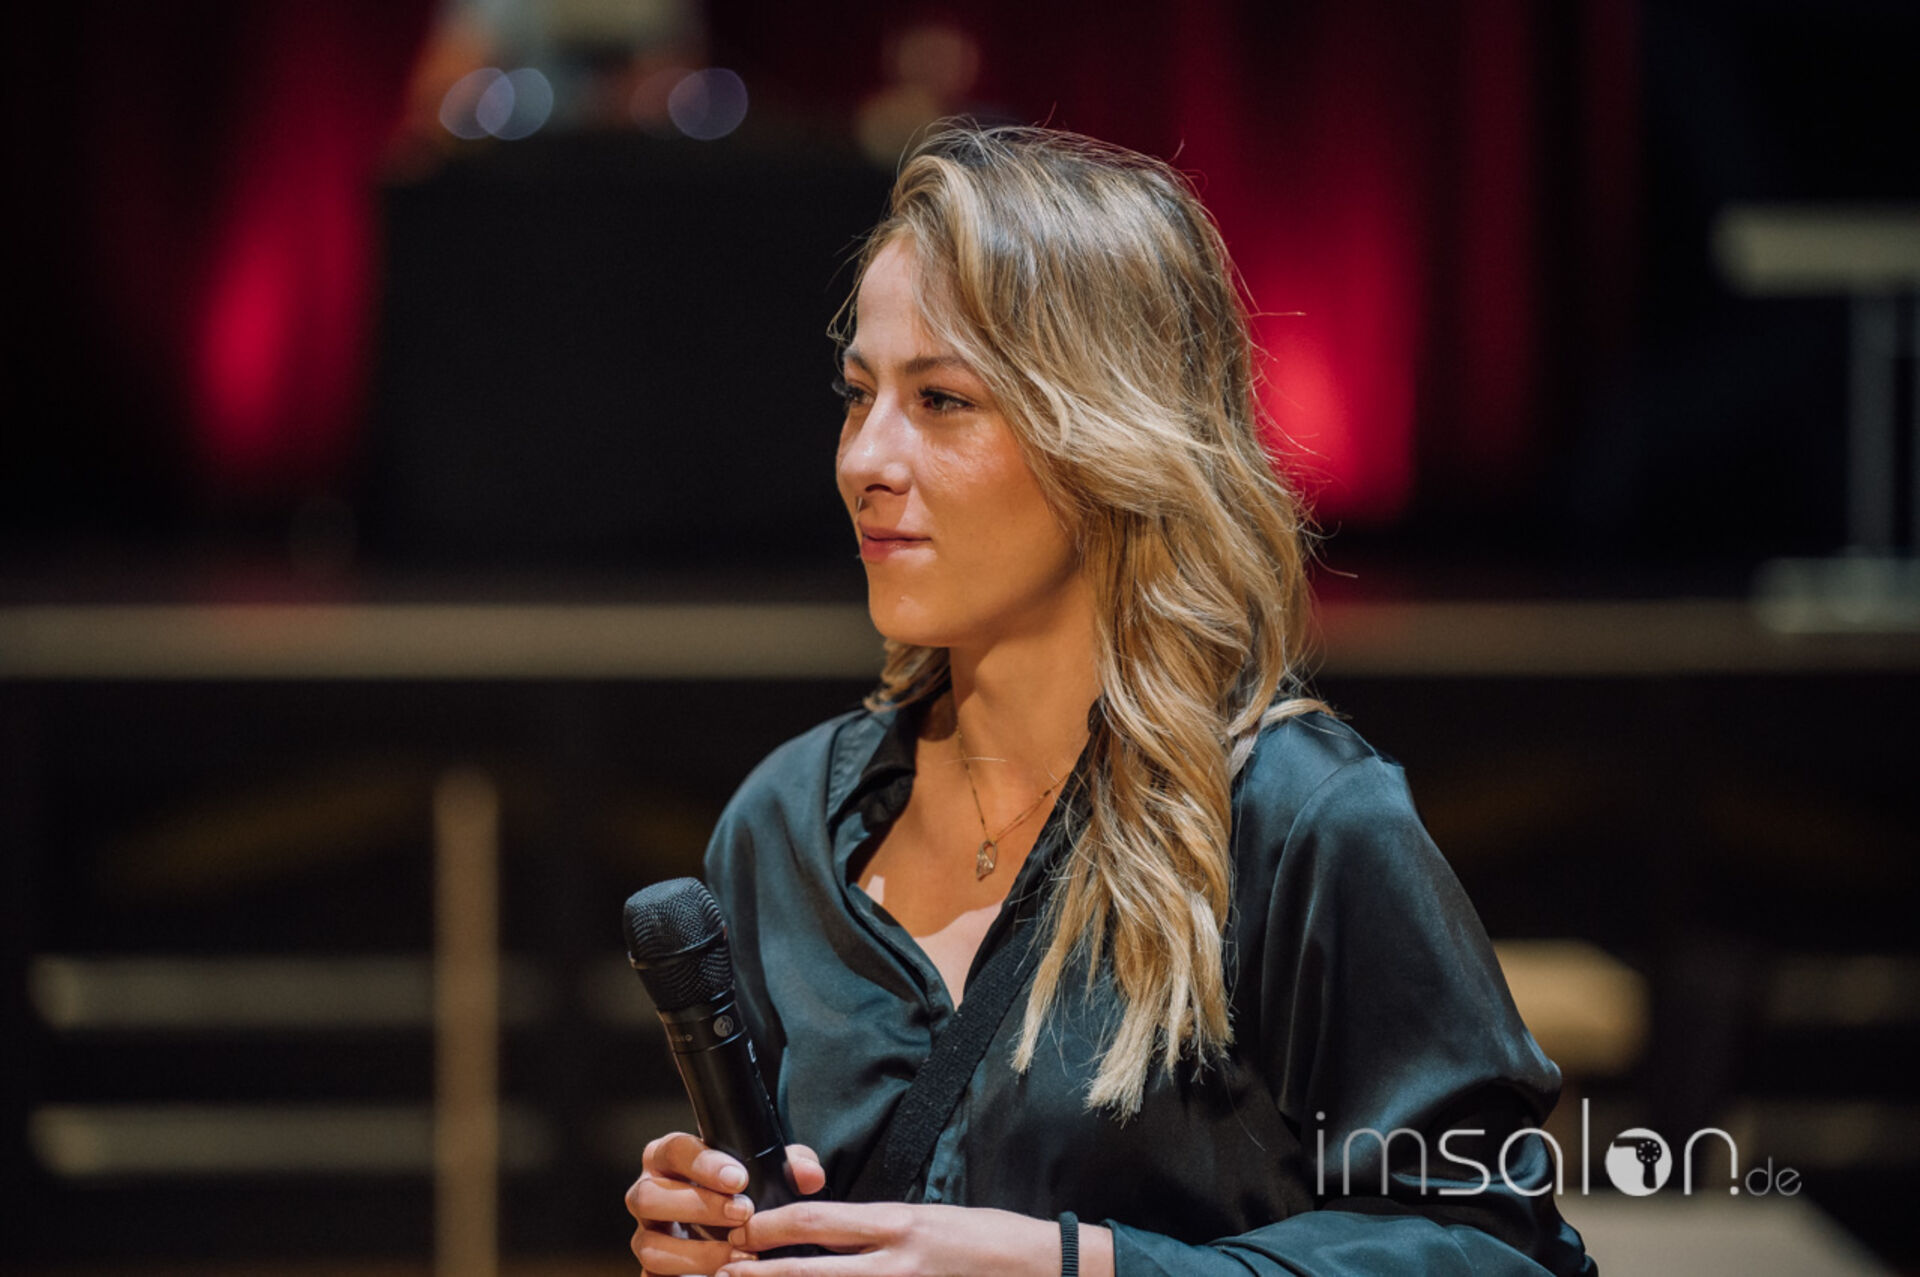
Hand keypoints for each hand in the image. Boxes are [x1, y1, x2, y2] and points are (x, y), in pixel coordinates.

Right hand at [626, 1131, 826, 1274]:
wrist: (728, 1227)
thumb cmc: (743, 1191)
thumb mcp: (765, 1172)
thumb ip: (790, 1166)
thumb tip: (811, 1177)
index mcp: (669, 1157)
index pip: (676, 1150)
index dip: (705, 1165)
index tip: (740, 1180)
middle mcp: (647, 1193)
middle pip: (649, 1196)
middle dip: (698, 1207)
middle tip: (743, 1215)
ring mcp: (645, 1234)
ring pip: (650, 1246)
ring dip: (696, 1253)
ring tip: (740, 1254)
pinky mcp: (651, 1269)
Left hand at [718, 1200, 1111, 1276]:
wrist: (1042, 1271)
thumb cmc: (989, 1240)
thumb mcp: (929, 1219)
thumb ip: (879, 1230)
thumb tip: (830, 1237)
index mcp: (899, 1226)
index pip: (819, 1223)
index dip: (774, 1227)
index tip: (747, 1228)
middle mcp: (896, 1265)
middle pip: (810, 1271)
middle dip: (761, 1274)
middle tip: (726, 1271)